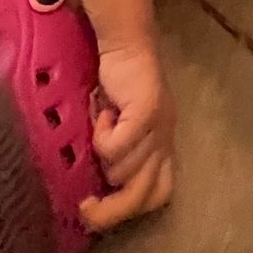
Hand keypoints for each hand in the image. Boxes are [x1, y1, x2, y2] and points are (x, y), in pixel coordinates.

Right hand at [80, 41, 174, 234]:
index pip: (161, 192)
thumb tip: (99, 185)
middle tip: (86, 206)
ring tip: (101, 128)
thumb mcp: (123, 124)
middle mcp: (166, 139)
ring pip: (126, 171)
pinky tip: (104, 114)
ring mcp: (159, 127)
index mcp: (163, 144)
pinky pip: (117, 147)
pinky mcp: (146, 112)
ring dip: (104, 157)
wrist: (128, 43)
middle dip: (113, 209)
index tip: (102, 204)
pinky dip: (103, 136)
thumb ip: (122, 150)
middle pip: (145, 194)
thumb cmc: (120, 83)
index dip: (134, 206)